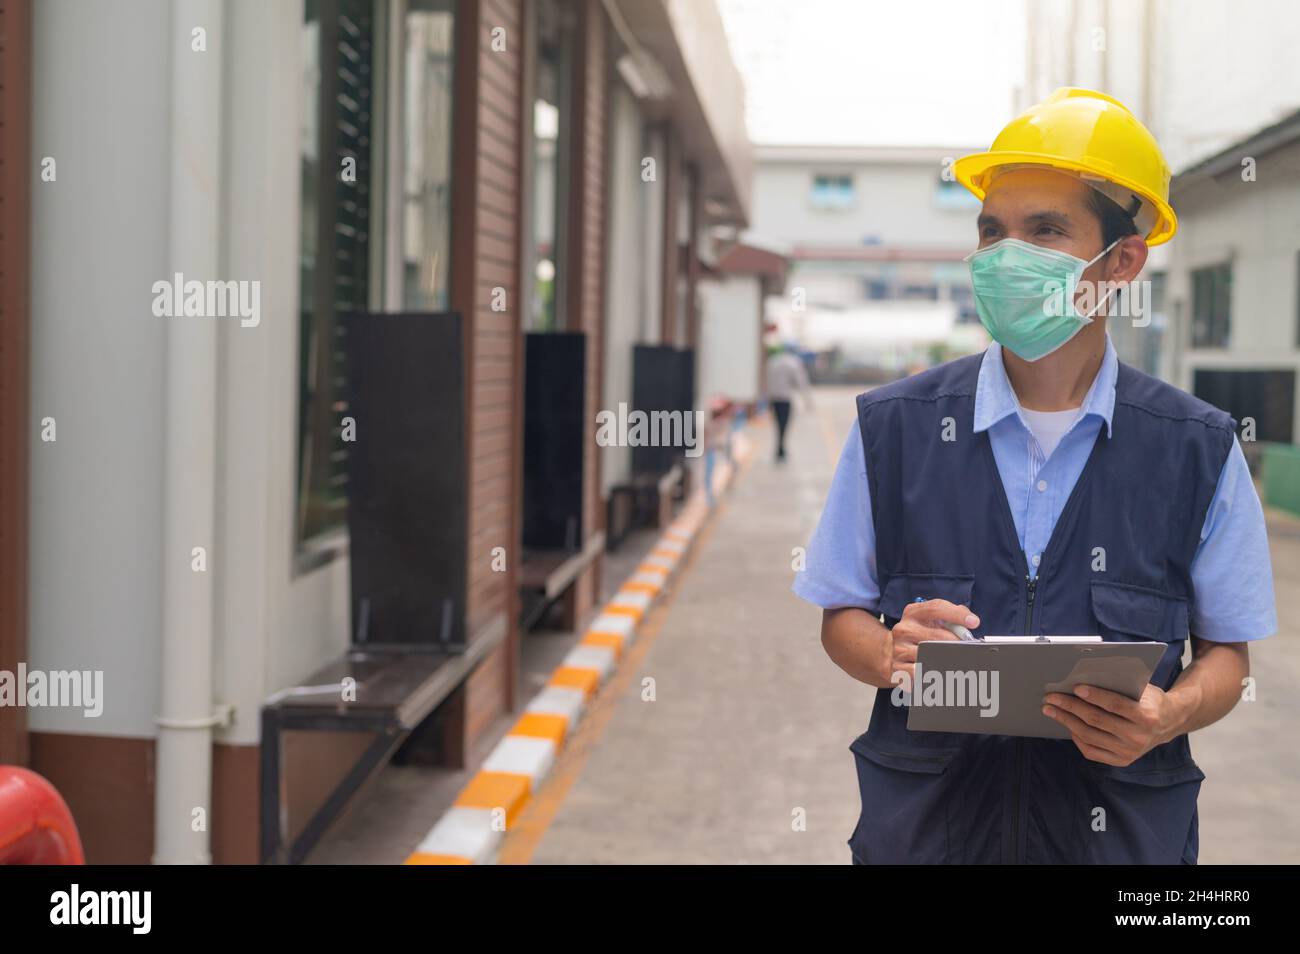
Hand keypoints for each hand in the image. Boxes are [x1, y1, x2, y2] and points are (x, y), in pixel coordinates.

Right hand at [888, 600, 979, 684]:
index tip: (974, 622)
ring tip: (958, 661)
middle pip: (938, 635)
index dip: (956, 614)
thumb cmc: (920, 635)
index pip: (936, 608)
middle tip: (969, 649)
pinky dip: (935, 673)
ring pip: (931, 655)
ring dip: (949, 660)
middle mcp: (904, 629)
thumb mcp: (933, 620)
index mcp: (913, 613)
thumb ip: (952, 615)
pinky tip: (941, 672)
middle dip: (957, 643)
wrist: (894, 652)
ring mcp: (899, 649)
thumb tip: (971, 621)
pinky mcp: (898, 668)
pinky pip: (922, 672)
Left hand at [1042, 683, 1184, 765]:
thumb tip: (1085, 674)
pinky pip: (1091, 751)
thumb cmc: (1149, 700)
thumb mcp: (1142, 688)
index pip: (1114, 705)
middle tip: (1050, 698)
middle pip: (1096, 720)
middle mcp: (1138, 737)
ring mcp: (1129, 752)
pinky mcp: (1121, 761)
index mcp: (1146, 716)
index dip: (1094, 696)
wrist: (1168, 723)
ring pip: (1089, 736)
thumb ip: (1120, 683)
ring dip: (1066, 721)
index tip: (1075, 687)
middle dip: (1070, 707)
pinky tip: (1067, 724)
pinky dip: (1076, 737)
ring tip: (1051, 710)